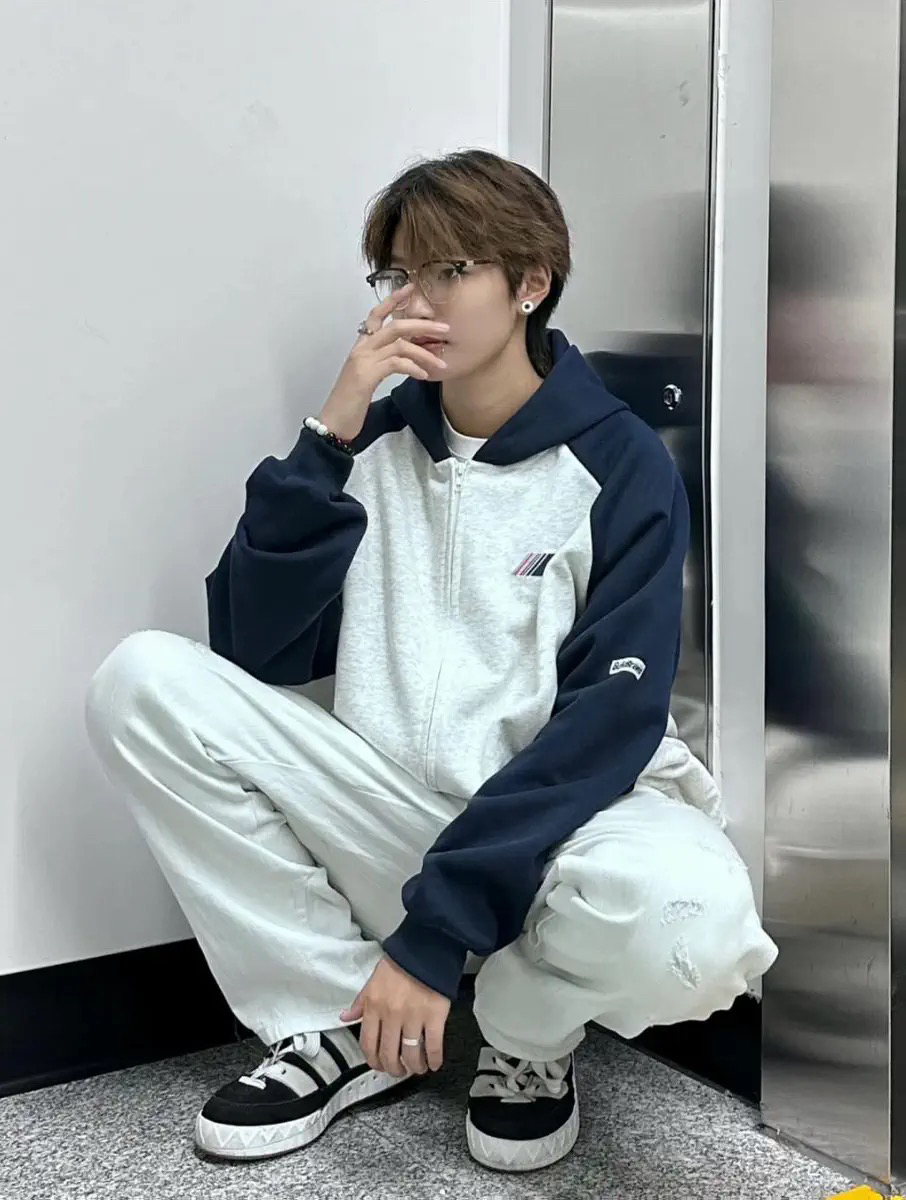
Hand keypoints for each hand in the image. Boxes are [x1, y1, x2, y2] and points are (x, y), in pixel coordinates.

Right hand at [320, 284, 449, 440]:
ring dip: (424, 352)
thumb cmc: (351, 403)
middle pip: (395, 326)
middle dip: (422, 324)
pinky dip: (413, 367)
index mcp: (361, 347)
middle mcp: (361, 349)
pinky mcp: (365, 376)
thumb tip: (408, 360)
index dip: (393, 300)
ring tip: (441, 363)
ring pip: (399, 344)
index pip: (376, 315)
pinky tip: (423, 376)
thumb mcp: (368, 379)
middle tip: (445, 328)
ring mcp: (362, 361)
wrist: (333, 423)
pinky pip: (396, 363)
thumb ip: (383, 365)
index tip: (410, 288)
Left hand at [340, 955, 450, 1077]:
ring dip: (414, 1066)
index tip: (380, 1065)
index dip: (374, 1061)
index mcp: (374, 1007)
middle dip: (394, 1069)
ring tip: (417, 1067)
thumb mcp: (373, 981)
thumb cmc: (400, 964)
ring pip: (410, 1054)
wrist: (426, 948)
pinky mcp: (434, 1016)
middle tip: (399, 1070)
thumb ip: (360, 1003)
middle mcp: (391, 1015)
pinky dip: (433, 1059)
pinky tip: (434, 1063)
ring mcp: (413, 1017)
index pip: (368, 1044)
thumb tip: (345, 1018)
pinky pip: (433, 1046)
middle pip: (389, 1054)